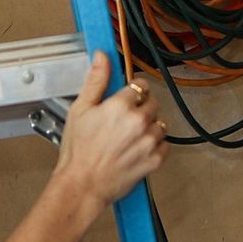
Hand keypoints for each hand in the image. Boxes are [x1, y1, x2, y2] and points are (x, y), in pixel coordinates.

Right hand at [54, 54, 166, 208]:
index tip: (128, 98)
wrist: (83, 185)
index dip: (134, 91)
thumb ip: (96, 80)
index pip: (140, 86)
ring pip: (160, 124)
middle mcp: (139, 121)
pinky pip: (164, 145)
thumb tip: (102, 56)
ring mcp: (149, 141)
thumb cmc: (78, 151)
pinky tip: (137, 150)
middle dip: (141, 109)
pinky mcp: (155, 160)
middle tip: (124, 122)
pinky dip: (154, 147)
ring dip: (149, 128)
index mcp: (120, 105)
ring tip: (129, 138)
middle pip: (152, 103)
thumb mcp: (80, 110)